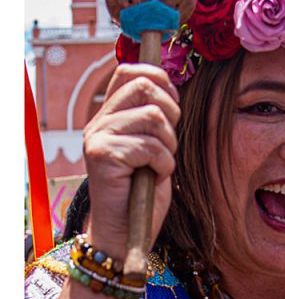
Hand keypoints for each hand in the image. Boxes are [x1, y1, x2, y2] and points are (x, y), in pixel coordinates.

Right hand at [80, 62, 179, 261]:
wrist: (125, 229)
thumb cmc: (144, 189)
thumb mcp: (155, 144)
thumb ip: (157, 116)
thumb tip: (171, 83)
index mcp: (111, 114)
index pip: (130, 70)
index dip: (160, 79)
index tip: (172, 106)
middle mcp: (99, 120)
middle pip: (144, 86)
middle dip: (170, 113)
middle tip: (167, 143)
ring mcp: (97, 136)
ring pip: (152, 116)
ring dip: (168, 144)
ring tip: (157, 164)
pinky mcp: (101, 154)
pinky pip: (150, 146)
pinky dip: (163, 164)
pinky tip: (152, 177)